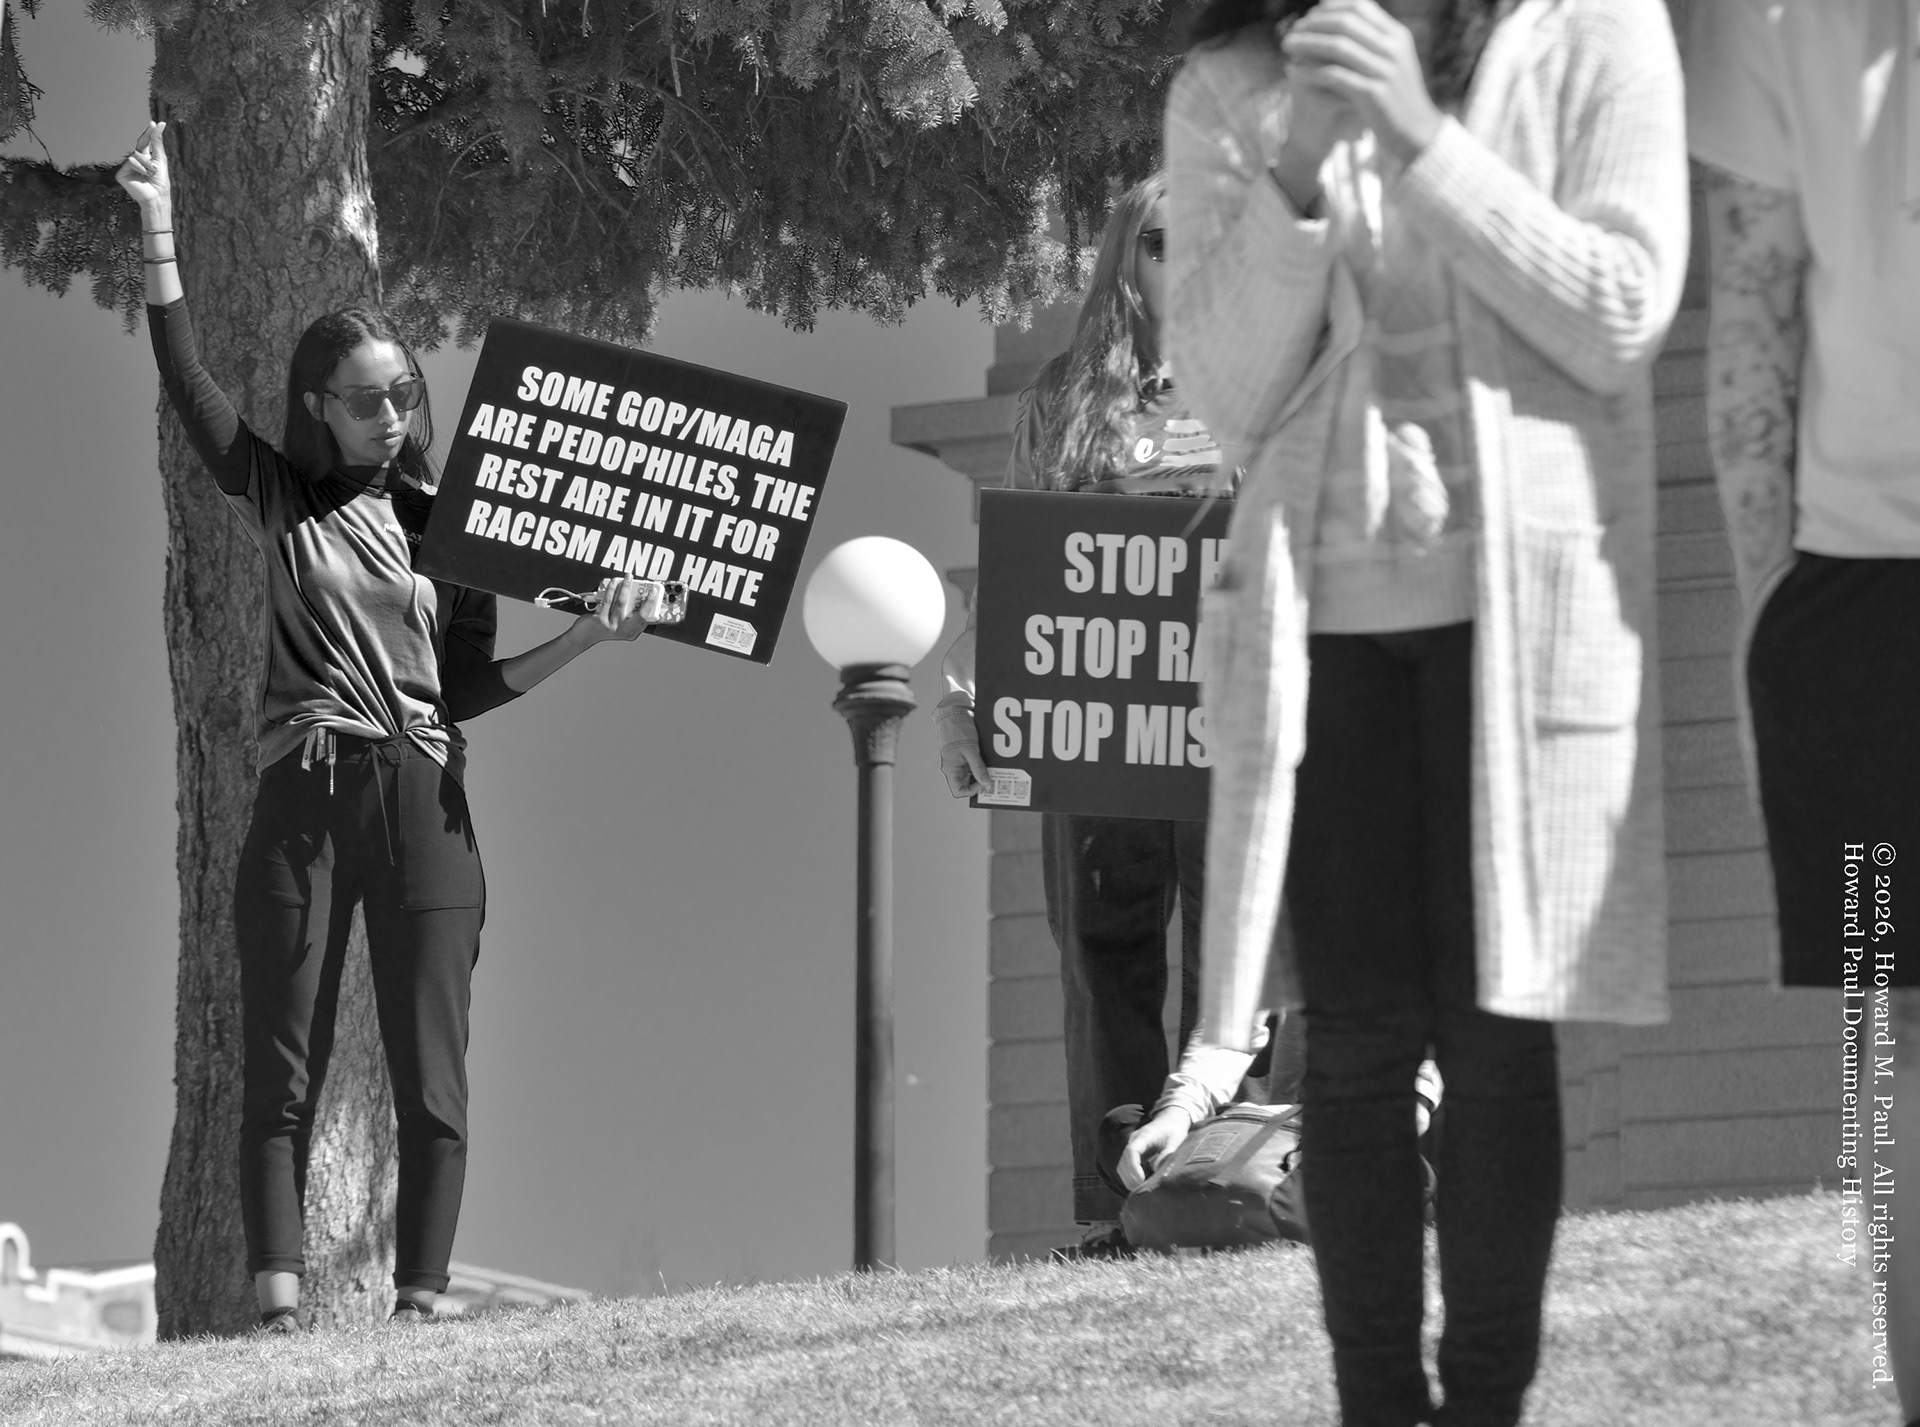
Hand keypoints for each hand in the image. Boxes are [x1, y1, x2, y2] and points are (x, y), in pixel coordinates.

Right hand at [114, 120, 172, 218]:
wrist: (156, 196)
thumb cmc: (160, 181)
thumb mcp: (160, 159)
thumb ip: (157, 141)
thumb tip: (160, 123)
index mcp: (144, 157)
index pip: (144, 141)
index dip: (148, 132)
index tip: (153, 123)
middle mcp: (134, 160)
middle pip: (139, 146)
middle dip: (150, 157)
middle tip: (155, 169)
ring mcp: (126, 166)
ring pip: (135, 154)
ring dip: (146, 164)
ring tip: (150, 175)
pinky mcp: (121, 173)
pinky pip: (130, 161)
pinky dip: (139, 168)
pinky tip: (142, 177)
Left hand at [570, 577, 653, 644]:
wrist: (584, 636)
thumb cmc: (603, 629)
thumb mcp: (620, 627)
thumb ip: (630, 617)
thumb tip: (637, 597)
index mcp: (631, 633)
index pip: (646, 619)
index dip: (653, 606)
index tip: (656, 594)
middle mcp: (623, 631)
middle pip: (640, 614)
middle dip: (648, 599)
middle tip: (652, 588)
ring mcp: (612, 626)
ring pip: (622, 603)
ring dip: (627, 588)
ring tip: (629, 578)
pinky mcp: (600, 620)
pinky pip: (608, 601)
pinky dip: (612, 589)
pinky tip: (614, 582)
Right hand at [932, 699, 988, 796]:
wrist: (953, 712)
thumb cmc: (958, 730)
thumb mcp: (971, 750)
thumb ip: (978, 768)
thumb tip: (986, 784)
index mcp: (950, 769)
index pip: (958, 791)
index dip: (972, 791)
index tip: (984, 782)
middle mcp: (953, 768)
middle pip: (965, 784)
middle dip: (979, 782)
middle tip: (992, 777)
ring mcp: (957, 761)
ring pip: (970, 774)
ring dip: (981, 773)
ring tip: (992, 768)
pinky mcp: (962, 754)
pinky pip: (971, 764)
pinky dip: (980, 764)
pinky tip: (989, 760)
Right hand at [1118, 1107, 1192, 1190]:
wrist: (1171, 1119)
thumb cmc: (1174, 1130)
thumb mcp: (1175, 1142)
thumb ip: (1166, 1156)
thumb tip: (1156, 1171)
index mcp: (1145, 1135)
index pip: (1131, 1151)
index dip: (1133, 1168)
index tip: (1141, 1180)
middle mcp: (1134, 1141)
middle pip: (1123, 1162)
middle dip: (1130, 1178)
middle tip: (1142, 1191)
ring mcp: (1132, 1147)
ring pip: (1122, 1166)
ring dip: (1128, 1179)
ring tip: (1141, 1190)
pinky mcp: (1134, 1153)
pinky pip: (1126, 1167)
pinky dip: (1130, 1177)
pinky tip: (1141, 1184)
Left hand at [1282, 0, 1442, 164]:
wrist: (1416, 132)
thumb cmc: (1398, 98)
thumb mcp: (1393, 62)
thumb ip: (1374, 42)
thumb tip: (1344, 20)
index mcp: (1397, 36)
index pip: (1360, 7)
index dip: (1331, 7)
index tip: (1310, 15)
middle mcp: (1392, 49)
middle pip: (1346, 23)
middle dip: (1314, 24)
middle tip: (1292, 31)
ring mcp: (1384, 70)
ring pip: (1338, 47)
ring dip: (1307, 43)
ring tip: (1286, 45)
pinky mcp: (1373, 94)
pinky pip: (1334, 75)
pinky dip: (1311, 70)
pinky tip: (1294, 70)